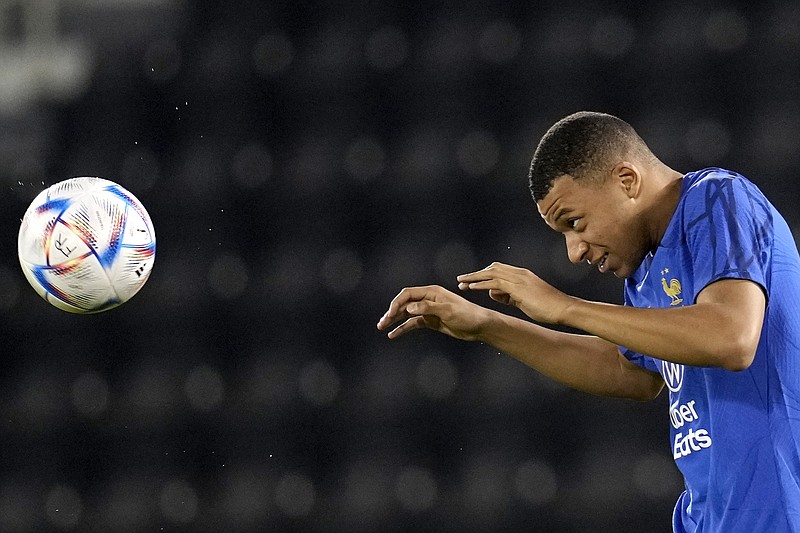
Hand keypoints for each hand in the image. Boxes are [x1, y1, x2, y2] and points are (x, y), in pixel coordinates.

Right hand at [377, 285, 491, 340]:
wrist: (479, 326)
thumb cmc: (467, 315)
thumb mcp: (447, 311)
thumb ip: (428, 308)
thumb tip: (409, 308)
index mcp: (431, 292)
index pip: (408, 294)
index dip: (396, 303)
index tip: (390, 315)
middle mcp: (428, 299)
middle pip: (404, 304)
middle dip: (392, 312)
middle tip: (382, 323)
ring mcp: (428, 310)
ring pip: (406, 314)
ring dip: (394, 320)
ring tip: (382, 327)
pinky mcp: (430, 321)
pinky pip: (413, 324)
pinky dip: (403, 328)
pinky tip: (393, 334)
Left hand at [457, 262, 572, 324]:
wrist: (563, 308)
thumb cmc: (547, 307)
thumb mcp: (523, 300)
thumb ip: (508, 296)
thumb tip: (493, 293)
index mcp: (522, 275)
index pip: (498, 270)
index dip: (484, 275)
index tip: (472, 280)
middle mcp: (519, 273)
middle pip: (492, 269)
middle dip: (476, 274)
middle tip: (461, 279)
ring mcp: (518, 278)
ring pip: (490, 274)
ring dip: (474, 278)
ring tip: (461, 283)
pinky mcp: (517, 287)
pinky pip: (494, 283)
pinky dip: (481, 284)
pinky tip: (471, 287)